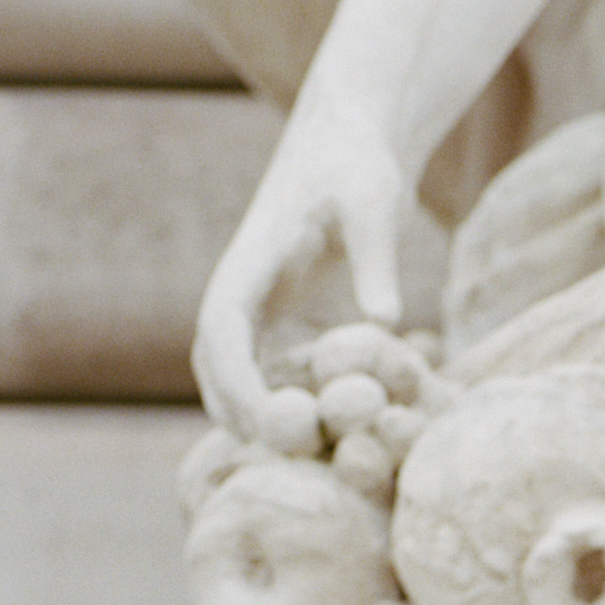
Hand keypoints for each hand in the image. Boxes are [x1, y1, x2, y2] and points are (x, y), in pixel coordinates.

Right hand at [194, 108, 413, 440]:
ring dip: (258, 417)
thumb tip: (388, 321)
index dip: (237, 383)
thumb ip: (377, 259)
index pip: (221, 332)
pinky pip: (268, 369)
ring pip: (236, 375)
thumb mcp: (373, 202)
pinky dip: (283, 403)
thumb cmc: (359, 164)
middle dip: (241, 415)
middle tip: (287, 462)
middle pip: (216, 366)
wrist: (349, 142)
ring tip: (304, 462)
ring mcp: (256, 304)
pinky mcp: (278, 314)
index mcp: (248, 261)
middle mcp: (241, 289)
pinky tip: (322, 435)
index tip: (267, 424)